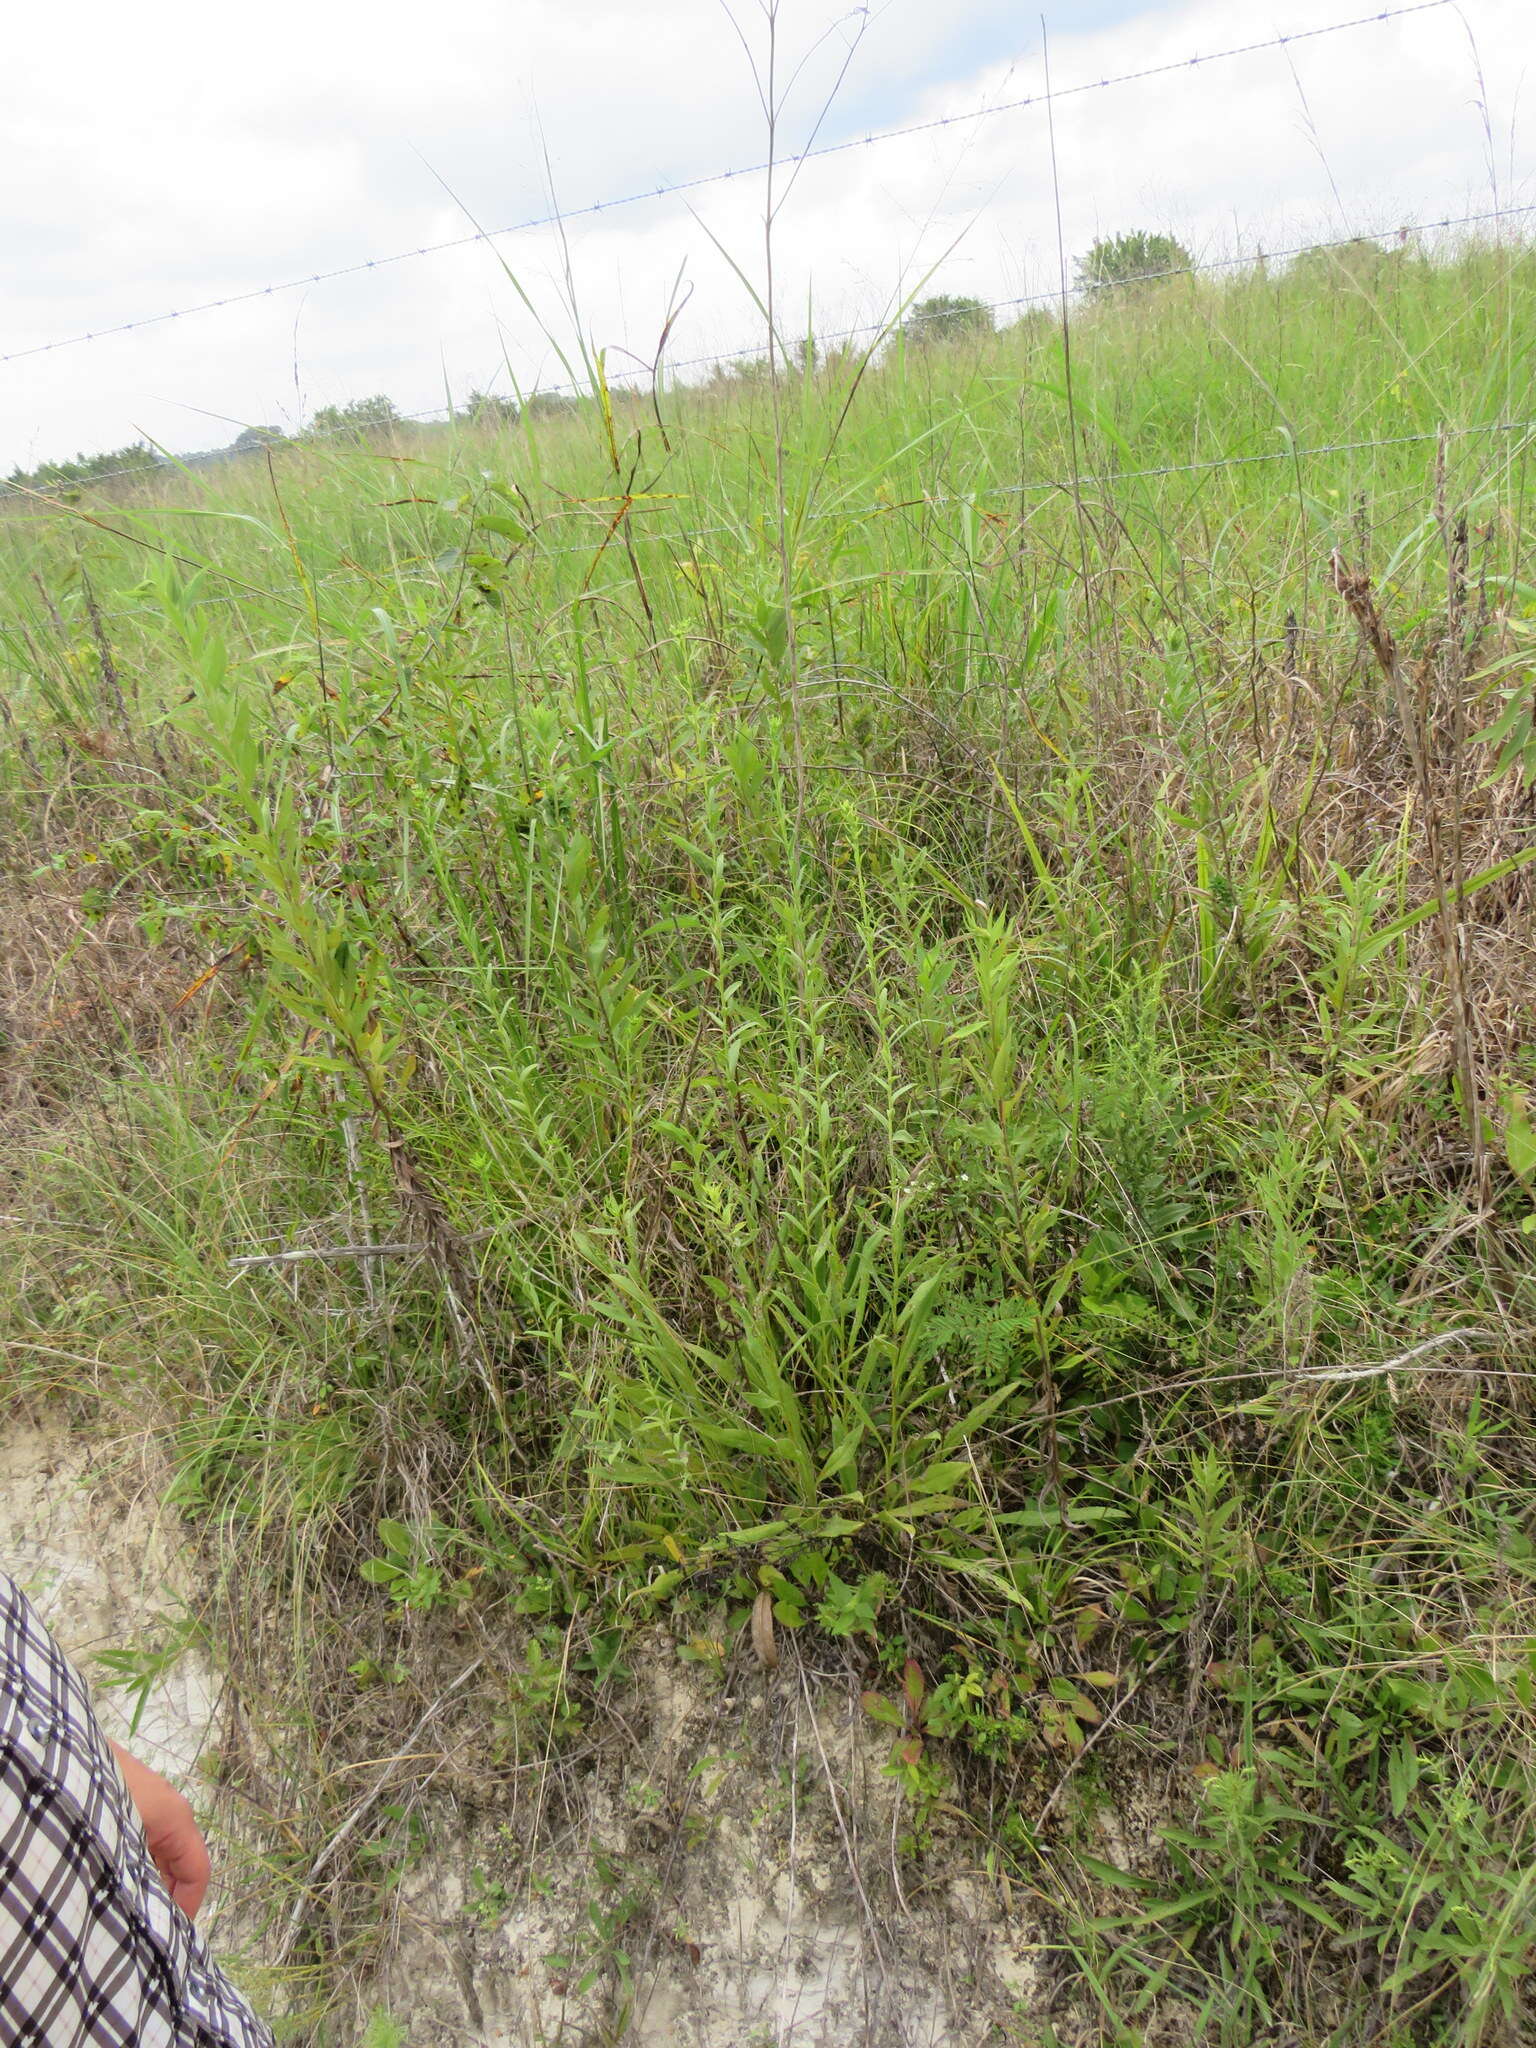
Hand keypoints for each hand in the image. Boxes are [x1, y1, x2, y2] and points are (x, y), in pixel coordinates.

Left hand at [108, 1740, 211, 1920]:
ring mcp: (140, 1798)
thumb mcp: (119, 1849)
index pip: (197, 1868)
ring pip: (155, 1847)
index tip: (168, 1936)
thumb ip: (137, 1883)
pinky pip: (135, 1834)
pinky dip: (130, 1859)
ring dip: (145, 1878)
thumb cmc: (93, 1802)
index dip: (188, 1906)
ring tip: (122, 1907)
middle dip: (165, 1895)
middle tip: (141, 1928)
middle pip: (178, 1858)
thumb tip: (145, 1921)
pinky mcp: (116, 1795)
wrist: (53, 1756)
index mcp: (174, 1814)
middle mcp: (164, 1804)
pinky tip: (105, 1876)